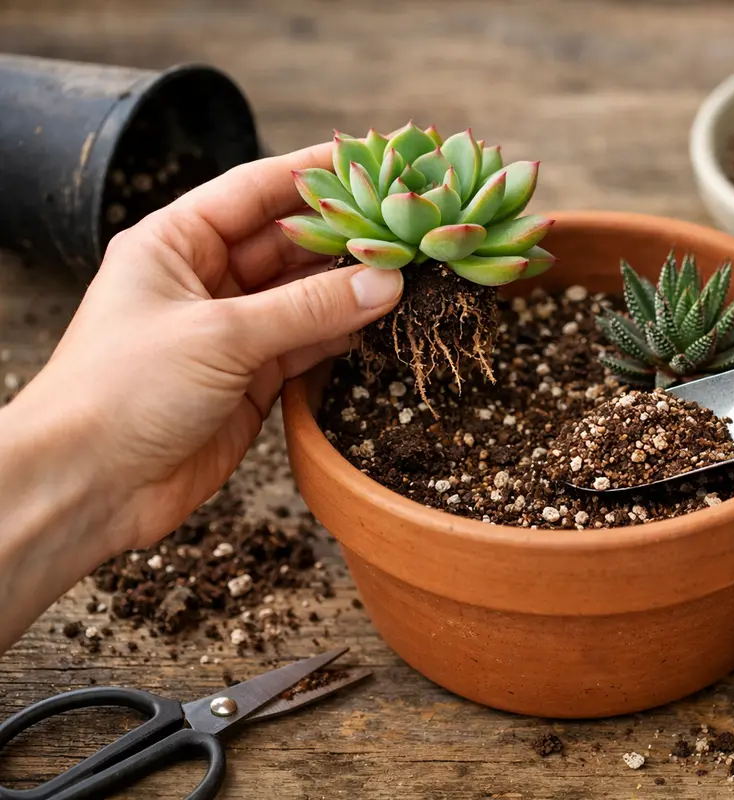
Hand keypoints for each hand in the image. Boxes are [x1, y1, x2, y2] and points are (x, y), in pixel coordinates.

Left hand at [5, 142, 403, 555]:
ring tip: (409, 272)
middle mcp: (204, 280)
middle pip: (288, 244)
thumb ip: (307, 308)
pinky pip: (307, 345)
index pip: (254, 190)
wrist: (87, 485)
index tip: (370, 158)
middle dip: (344, 236)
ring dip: (351, 288)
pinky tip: (381, 321)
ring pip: (304, 297)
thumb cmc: (122, 391)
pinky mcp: (251, 380)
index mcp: (175, 243)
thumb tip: (385, 281)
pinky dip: (343, 335)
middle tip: (407, 224)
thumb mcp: (220, 336)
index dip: (313, 173)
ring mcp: (231, 332)